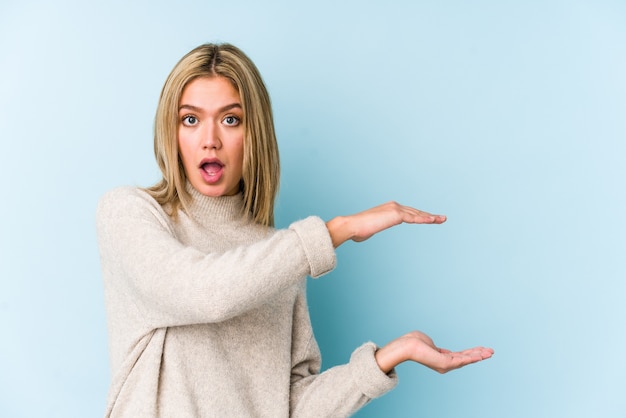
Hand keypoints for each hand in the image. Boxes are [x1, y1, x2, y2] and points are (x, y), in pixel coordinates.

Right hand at [325, 201, 446, 247]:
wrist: (352, 226)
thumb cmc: (357, 230)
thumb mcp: (368, 230)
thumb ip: (371, 229)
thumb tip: (365, 233)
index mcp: (388, 209)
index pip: (408, 212)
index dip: (419, 215)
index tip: (428, 218)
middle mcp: (393, 206)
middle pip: (415, 211)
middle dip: (429, 215)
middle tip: (441, 218)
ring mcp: (396, 209)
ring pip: (417, 214)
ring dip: (431, 217)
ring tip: (442, 219)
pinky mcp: (397, 214)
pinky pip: (414, 217)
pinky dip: (425, 218)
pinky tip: (434, 220)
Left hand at [375, 330, 493, 373]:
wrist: (407, 346)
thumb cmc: (414, 342)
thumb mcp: (428, 342)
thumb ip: (434, 346)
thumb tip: (433, 345)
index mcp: (442, 358)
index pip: (460, 356)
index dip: (471, 352)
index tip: (481, 349)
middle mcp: (445, 364)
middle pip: (466, 358)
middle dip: (479, 354)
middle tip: (491, 351)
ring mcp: (445, 365)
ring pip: (466, 360)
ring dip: (479, 356)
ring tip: (490, 352)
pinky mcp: (445, 364)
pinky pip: (462, 360)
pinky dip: (472, 357)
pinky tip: (481, 355)